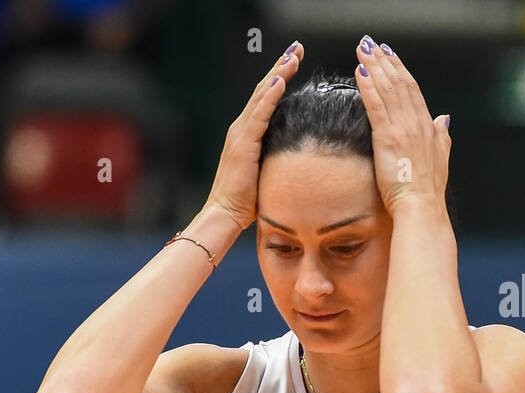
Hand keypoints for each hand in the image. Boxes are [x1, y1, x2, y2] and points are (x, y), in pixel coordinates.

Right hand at [205, 40, 304, 231]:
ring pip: (261, 96)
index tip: (294, 59)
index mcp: (246, 133)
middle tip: (297, 46)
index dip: (279, 76)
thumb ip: (277, 156)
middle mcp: (240, 128)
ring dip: (278, 73)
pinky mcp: (243, 143)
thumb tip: (299, 151)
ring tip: (292, 56)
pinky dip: (270, 96)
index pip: (265, 98)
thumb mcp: (267, 171)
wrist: (225, 214)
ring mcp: (240, 134)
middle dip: (280, 66)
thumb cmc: (247, 201)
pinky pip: (259, 114)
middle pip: (263, 89)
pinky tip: (281, 79)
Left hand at [353, 36, 450, 214]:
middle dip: (385, 61)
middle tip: (372, 43)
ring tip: (363, 49)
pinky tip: (358, 71)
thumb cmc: (427, 190)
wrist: (422, 206)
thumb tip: (445, 118)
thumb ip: (443, 135)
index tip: (390, 55)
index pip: (413, 90)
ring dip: (374, 66)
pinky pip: (375, 105)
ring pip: (387, 89)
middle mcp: (416, 122)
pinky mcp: (387, 138)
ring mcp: (402, 128)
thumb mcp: (442, 157)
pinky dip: (367, 86)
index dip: (400, 70)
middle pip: (399, 83)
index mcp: (427, 126)